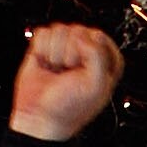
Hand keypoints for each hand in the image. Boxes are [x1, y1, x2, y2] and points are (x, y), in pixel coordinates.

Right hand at [8, 24, 123, 141]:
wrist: (40, 116)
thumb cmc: (69, 107)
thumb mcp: (95, 85)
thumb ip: (98, 54)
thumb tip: (80, 37)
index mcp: (106, 61)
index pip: (97, 36)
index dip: (87, 53)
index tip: (83, 70)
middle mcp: (87, 52)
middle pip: (77, 31)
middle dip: (68, 53)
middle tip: (68, 73)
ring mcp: (66, 48)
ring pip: (60, 30)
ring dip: (54, 53)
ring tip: (57, 71)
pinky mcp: (47, 46)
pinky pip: (44, 33)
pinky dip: (41, 50)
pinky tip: (46, 66)